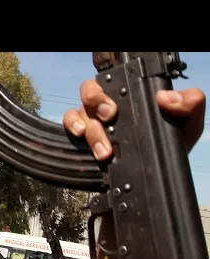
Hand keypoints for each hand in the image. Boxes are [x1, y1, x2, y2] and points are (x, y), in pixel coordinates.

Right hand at [63, 80, 205, 159]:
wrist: (155, 176)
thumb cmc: (171, 146)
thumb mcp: (189, 123)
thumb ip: (188, 104)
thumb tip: (166, 98)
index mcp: (132, 98)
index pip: (115, 81)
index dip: (110, 89)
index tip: (115, 108)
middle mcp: (110, 106)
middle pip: (91, 91)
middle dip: (96, 102)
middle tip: (110, 118)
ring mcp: (95, 120)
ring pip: (81, 112)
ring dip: (91, 130)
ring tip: (104, 151)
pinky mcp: (83, 136)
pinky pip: (69, 122)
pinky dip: (71, 126)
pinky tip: (80, 135)